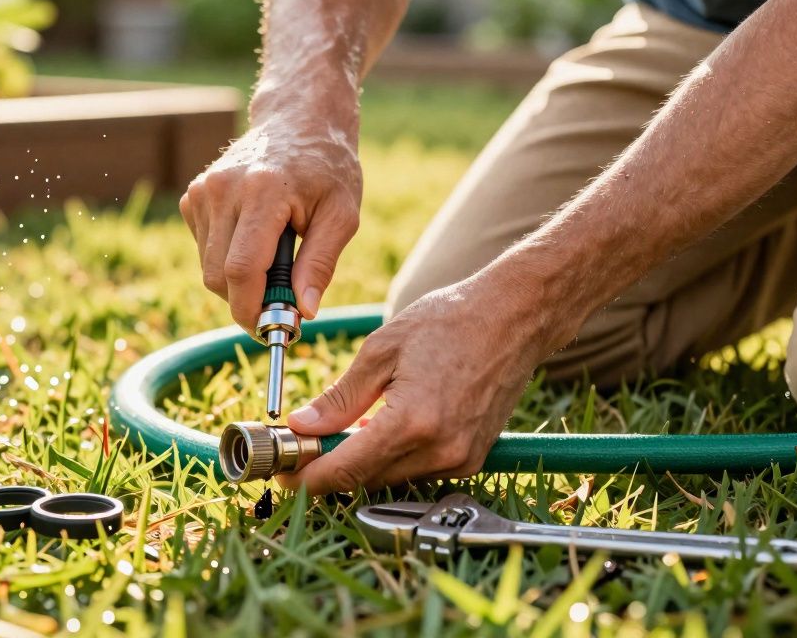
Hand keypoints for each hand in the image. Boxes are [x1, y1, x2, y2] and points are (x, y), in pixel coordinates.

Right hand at [180, 118, 360, 330]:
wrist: (298, 119)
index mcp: (262, 191)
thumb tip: (304, 312)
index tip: (270, 331)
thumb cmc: (327, 168)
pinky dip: (227, 257)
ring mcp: (203, 190)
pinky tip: (254, 236)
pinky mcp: (193, 195)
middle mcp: (223, 188)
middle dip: (246, 301)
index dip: (251, 310)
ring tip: (274, 260)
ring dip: (237, 280)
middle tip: (280, 306)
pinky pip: (204, 248)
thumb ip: (321, 264)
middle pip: (218, 276)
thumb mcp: (342, 214)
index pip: (241, 269)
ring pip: (208, 267)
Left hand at [276, 272, 555, 495]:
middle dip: (328, 468)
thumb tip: (302, 426)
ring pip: (390, 478)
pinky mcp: (472, 458)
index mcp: (412, 423)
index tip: (282, 473)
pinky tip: (382, 428)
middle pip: (365, 480)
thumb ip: (340, 397)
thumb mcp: (382, 350)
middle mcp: (440, 451)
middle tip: (302, 446)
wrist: (514, 318)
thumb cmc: (449, 321)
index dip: (307, 478)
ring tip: (341, 431)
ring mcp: (460, 459)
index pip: (345, 470)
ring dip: (361, 463)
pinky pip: (417, 470)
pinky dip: (392, 457)